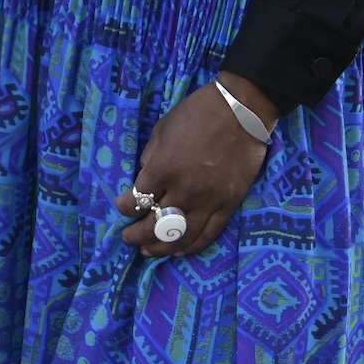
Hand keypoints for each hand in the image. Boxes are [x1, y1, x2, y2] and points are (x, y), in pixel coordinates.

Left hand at [114, 71, 278, 258]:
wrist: (241, 112)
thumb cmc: (197, 114)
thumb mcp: (162, 129)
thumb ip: (151, 157)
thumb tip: (145, 178)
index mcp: (163, 168)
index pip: (137, 200)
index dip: (125, 207)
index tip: (122, 206)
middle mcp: (184, 191)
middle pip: (155, 225)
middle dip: (137, 235)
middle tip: (128, 237)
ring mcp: (208, 202)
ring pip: (180, 237)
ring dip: (161, 247)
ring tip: (148, 251)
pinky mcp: (227, 206)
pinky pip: (208, 235)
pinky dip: (191, 247)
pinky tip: (178, 251)